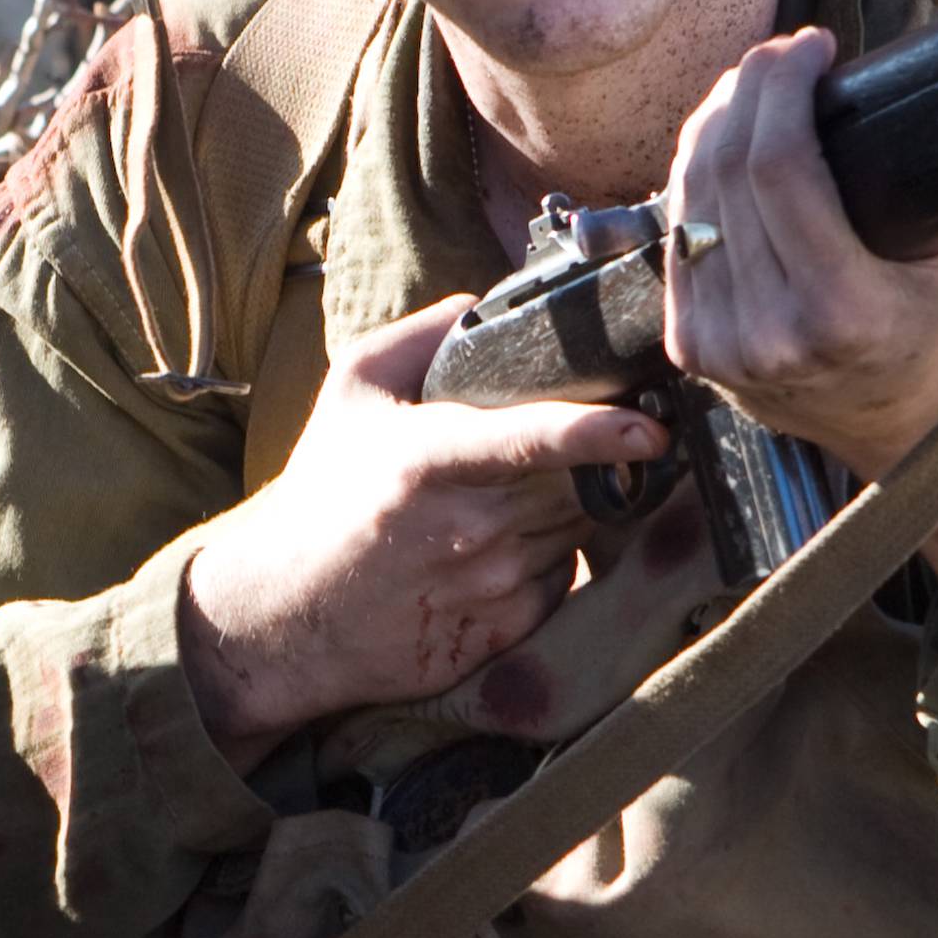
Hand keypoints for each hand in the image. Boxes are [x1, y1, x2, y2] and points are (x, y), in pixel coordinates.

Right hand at [177, 298, 664, 768]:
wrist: (284, 617)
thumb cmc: (322, 498)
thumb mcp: (349, 396)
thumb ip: (418, 337)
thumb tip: (482, 305)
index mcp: (429, 461)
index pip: (533, 441)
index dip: (601, 433)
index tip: (653, 427)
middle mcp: (468, 527)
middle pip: (579, 481)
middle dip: (599, 457)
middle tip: (602, 434)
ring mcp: (492, 586)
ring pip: (578, 528)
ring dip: (572, 503)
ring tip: (515, 493)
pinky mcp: (507, 631)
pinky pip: (563, 577)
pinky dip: (550, 554)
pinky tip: (501, 547)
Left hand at [662, 27, 937, 476]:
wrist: (922, 434)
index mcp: (845, 312)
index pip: (780, 167)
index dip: (781, 86)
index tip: (811, 44)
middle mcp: (770, 336)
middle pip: (726, 172)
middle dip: (747, 90)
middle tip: (781, 53)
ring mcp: (721, 348)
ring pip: (690, 200)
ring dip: (712, 126)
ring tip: (753, 85)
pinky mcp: (692, 350)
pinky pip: (679, 237)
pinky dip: (693, 179)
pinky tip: (720, 142)